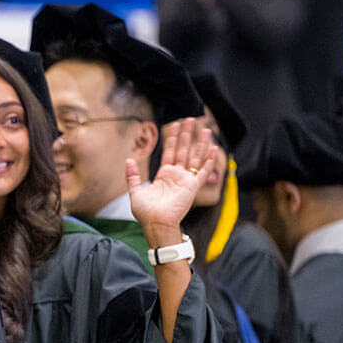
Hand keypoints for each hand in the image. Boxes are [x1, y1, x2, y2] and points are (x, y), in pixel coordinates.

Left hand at [127, 117, 212, 244]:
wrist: (155, 223)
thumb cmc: (146, 212)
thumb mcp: (135, 191)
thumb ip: (132, 175)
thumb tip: (129, 160)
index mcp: (164, 176)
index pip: (170, 152)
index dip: (173, 139)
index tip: (175, 126)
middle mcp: (177, 175)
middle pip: (184, 150)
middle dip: (186, 135)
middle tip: (190, 119)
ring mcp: (186, 180)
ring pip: (195, 156)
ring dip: (200, 143)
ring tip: (205, 128)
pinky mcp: (193, 185)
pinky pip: (203, 170)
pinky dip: (209, 159)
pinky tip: (214, 147)